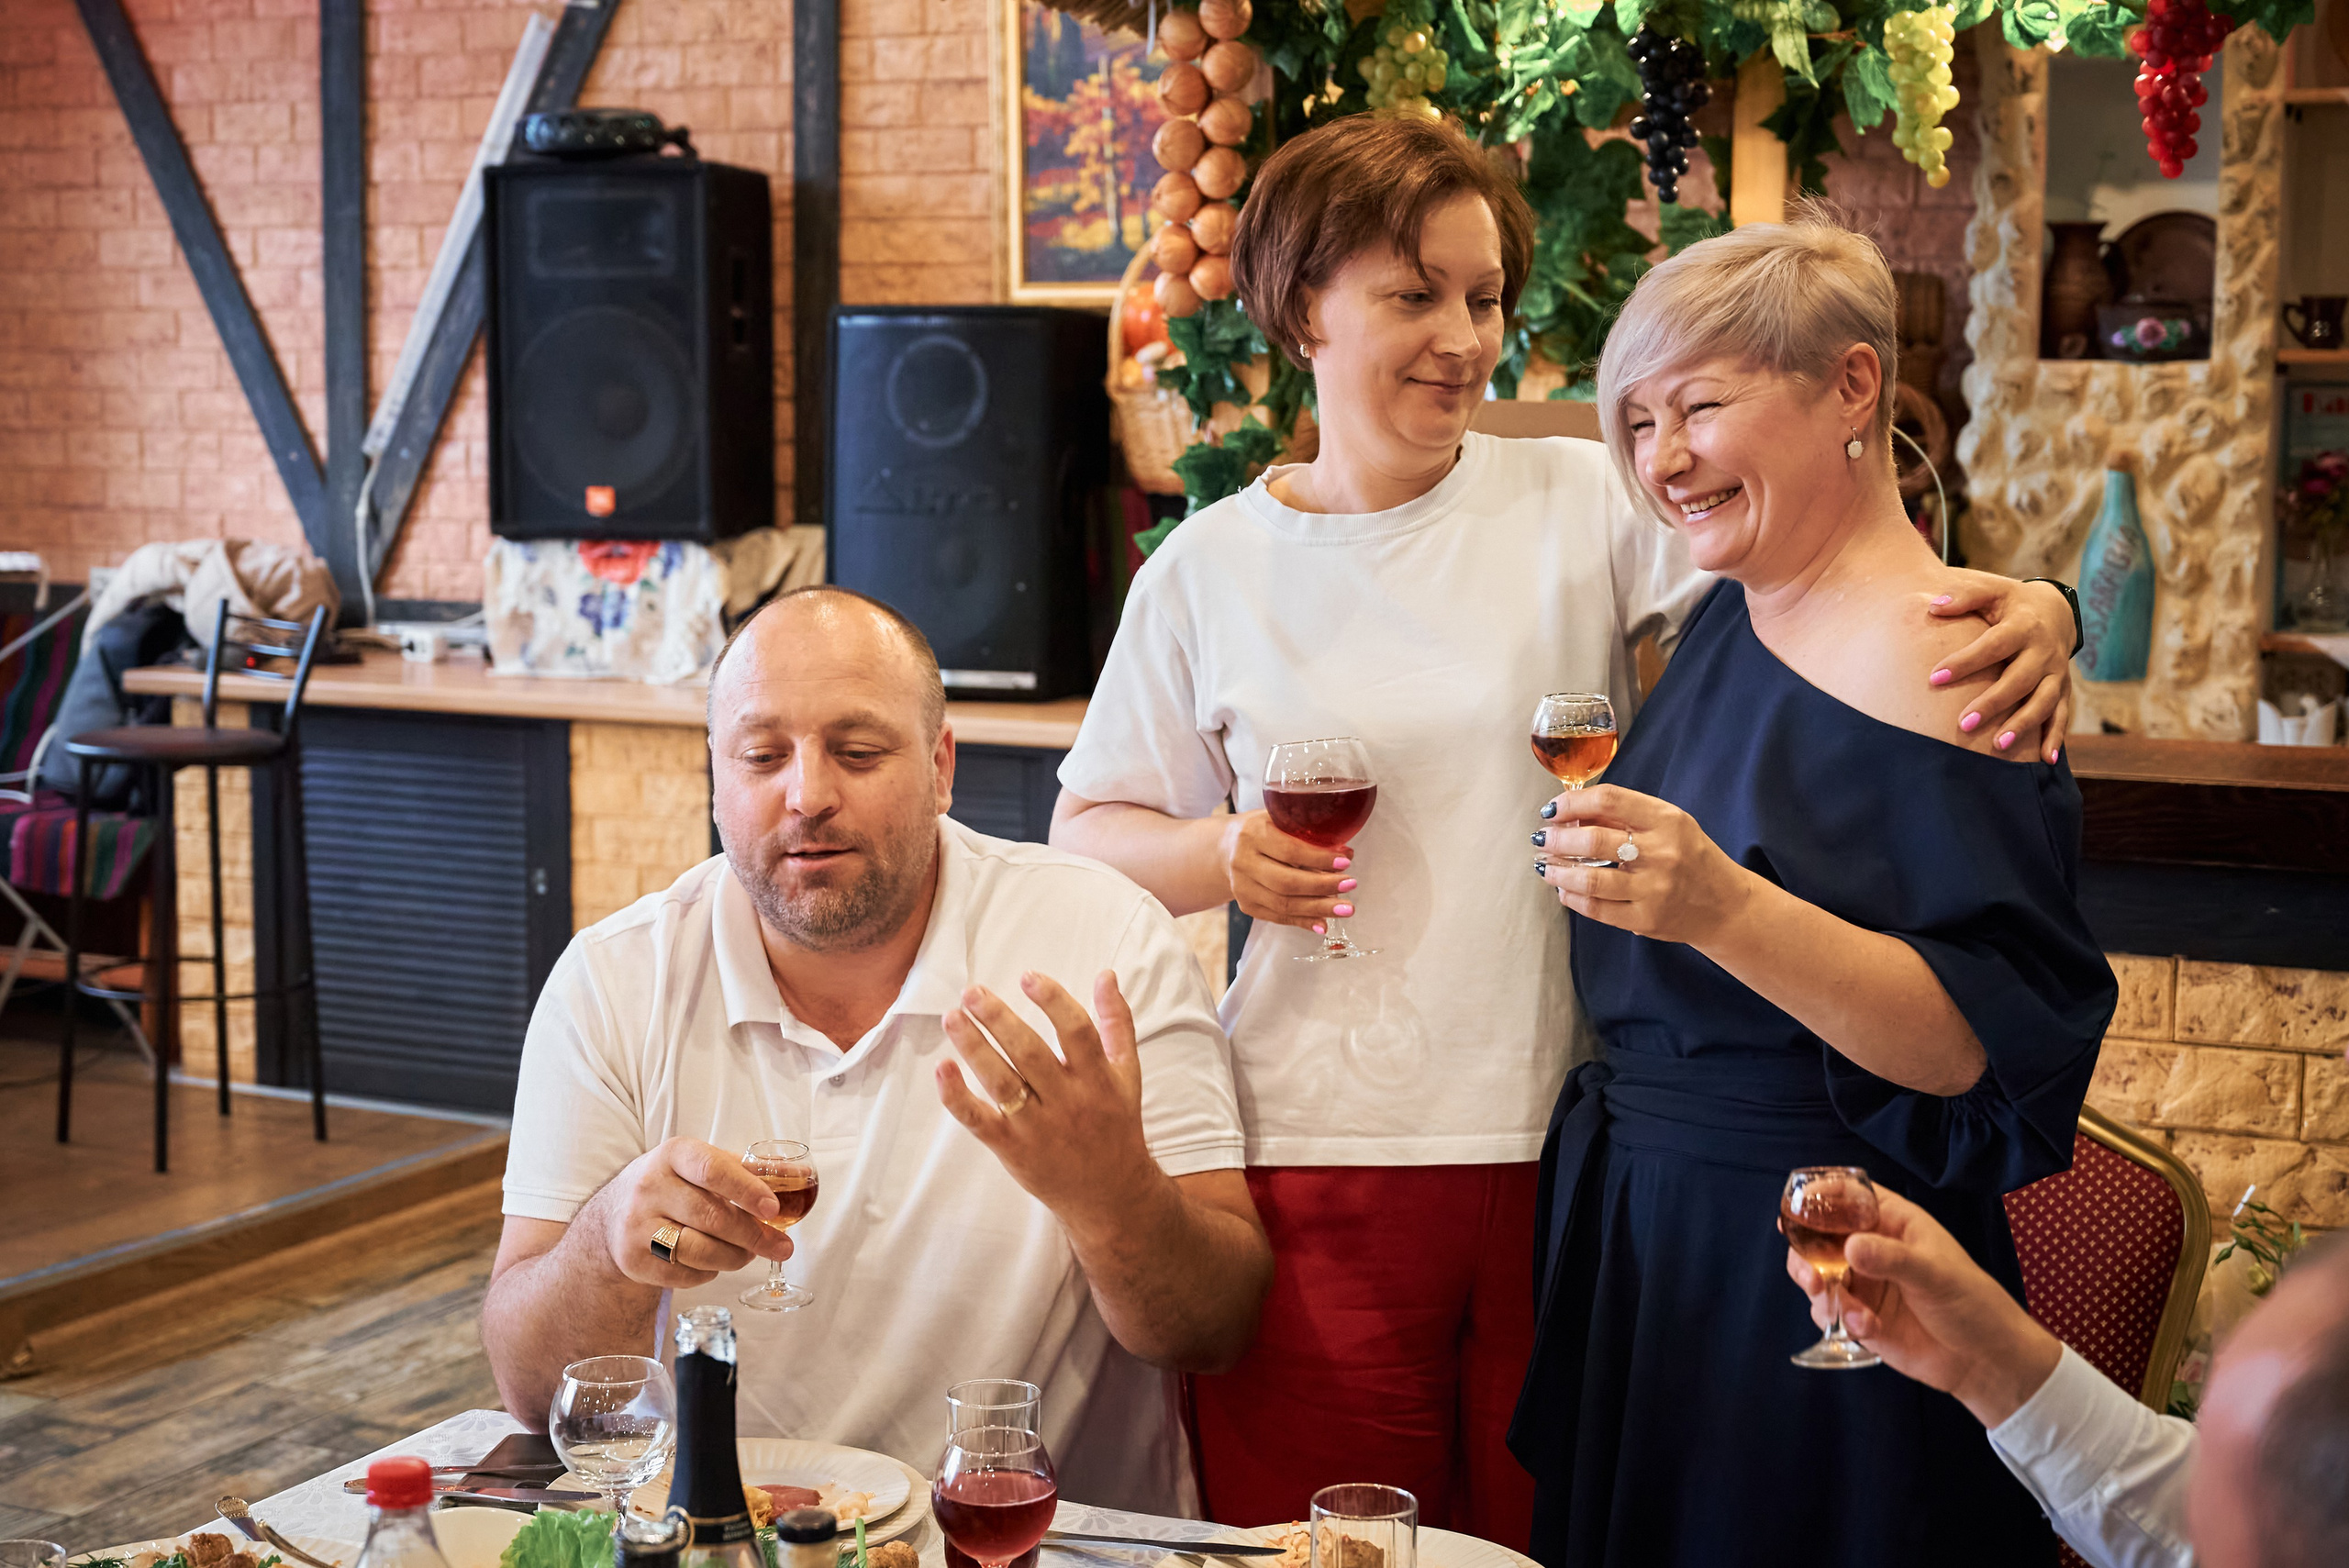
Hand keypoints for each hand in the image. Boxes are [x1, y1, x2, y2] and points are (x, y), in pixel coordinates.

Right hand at [583, 1136, 789, 1289]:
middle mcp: (650, 1187)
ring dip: (735, 1257)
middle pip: (711, 1216)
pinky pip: (684, 1274)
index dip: (747, 1190)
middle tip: (782, 1246)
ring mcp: (637, 1225)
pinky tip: (713, 1260)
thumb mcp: (701, 1164)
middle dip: (754, 1235)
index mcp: (673, 1154)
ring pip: (699, 1250)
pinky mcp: (634, 1260)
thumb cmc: (673, 1184)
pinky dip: (709, 1272)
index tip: (773, 1209)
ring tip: (748, 1254)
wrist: (612, 1215)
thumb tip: (801, 1176)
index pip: (712, 1170)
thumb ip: (749, 1169)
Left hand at [936, 970, 1158, 1219]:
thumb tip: (1107, 975)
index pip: (1076, 1031)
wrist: (1110, 1194)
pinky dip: (958, 1097)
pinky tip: (943, 1068)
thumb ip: (1117, 1023)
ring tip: (952, 1017)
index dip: (1053, 1001)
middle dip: (999, 1019)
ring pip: (1002, 1082)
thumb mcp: (1128, 1074)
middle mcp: (1068, 1101)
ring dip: (974, 1048)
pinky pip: (980, 1121)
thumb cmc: (1116, 1125)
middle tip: (972, 992)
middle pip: (1030, 1053)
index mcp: (1097, 1079)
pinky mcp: (1012, 1149)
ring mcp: (1038, 1127)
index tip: (1028, 976)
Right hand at [1219, 809, 1354, 932]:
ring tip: (1345, 908)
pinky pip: (1278, 917)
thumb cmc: (1261, 832)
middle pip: (1286, 882)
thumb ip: (1307, 834)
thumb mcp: (1279, 821)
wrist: (1226, 849)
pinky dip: (1303, 921)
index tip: (1345, 861)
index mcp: (1253, 834)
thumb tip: (1345, 854)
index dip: (1319, 858)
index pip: (1289, 850)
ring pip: (1283, 904)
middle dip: (1322, 886)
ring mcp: (1242, 887)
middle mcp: (1243, 861)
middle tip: (1350, 885)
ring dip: (1318, 908)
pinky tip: (1323, 923)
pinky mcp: (1247, 905)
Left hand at [1534, 784, 1751, 944]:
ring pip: (1589, 879)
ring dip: (1557, 871)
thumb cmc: (1690, 857)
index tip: (1552, 809)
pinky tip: (1564, 890)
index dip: (1572, 802)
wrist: (1725, 905)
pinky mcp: (1646, 919)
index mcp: (1667, 820)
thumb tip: (1571, 811)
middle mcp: (1662, 853)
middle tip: (1542, 839)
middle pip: (1593, 840)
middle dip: (1557, 839)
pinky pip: (1597, 909)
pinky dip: (1572, 898)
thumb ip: (1623, 815)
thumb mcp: (1668, 823)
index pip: (1609, 799)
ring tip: (1545, 866)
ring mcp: (1654, 889)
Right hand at [1782, 1187, 2062, 1427]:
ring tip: (1836, 1306)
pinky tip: (1866, 1330)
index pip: (1849, 1195)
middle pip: (1819, 1236)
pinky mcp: (1859, 1316)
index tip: (1798, 1208)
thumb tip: (1849, 1247)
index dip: (1820, 1196)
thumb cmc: (1972, 1304)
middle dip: (1805, 1253)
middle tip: (1812, 1276)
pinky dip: (1837, 1319)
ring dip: (1818, 1289)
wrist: (1985, 1362)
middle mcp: (1871, 1248)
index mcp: (1893, 1222)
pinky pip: (1828, 1311)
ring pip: (1816, 1274)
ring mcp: (1864, 1283)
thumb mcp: (1936, 1274)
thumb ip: (1892, 1259)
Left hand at [1928, 575, 2075, 761]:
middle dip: (1993, 703)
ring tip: (1997, 745)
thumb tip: (1932, 606)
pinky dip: (2056, 737)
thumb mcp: (1991, 591)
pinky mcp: (2064, 689)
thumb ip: (1964, 595)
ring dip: (2023, 724)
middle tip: (1963, 724)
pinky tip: (2045, 760)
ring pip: (2043, 701)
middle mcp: (2044, 651)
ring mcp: (2057, 672)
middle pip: (2019, 680)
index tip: (1934, 677)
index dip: (1965, 662)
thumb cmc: (2010, 603)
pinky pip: (2062, 715)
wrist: (2057, 611)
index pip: (1993, 645)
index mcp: (2023, 626)